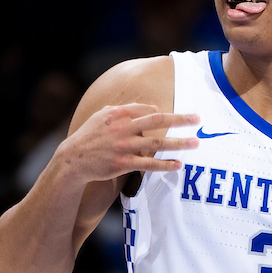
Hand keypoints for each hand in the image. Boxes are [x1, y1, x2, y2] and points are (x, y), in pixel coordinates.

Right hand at [58, 104, 199, 184]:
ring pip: (156, 143)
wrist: (74, 159)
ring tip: (195, 143)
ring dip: (178, 143)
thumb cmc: (90, 136)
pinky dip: (164, 164)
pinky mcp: (123, 164)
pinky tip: (178, 165)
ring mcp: (123, 146)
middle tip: (198, 119)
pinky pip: (148, 164)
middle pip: (157, 121)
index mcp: (117, 114)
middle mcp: (122, 128)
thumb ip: (125, 110)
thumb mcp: (103, 116)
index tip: (175, 117)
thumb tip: (151, 108)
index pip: (145, 109)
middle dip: (179, 120)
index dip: (160, 113)